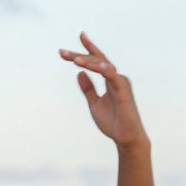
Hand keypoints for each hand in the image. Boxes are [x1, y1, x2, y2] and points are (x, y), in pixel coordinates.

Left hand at [59, 31, 148, 149]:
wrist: (125, 136)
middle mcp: (115, 77)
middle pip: (96, 61)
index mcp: (109, 79)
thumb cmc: (112, 121)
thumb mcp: (94, 103)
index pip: (95, 62)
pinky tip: (95, 65)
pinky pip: (112, 76)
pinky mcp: (124, 89)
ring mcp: (120, 82)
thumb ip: (88, 88)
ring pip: (102, 66)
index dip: (84, 51)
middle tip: (61, 52)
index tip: (67, 49)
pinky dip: (103, 69)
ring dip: (88, 62)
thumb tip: (79, 73)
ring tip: (73, 60)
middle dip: (79, 55)